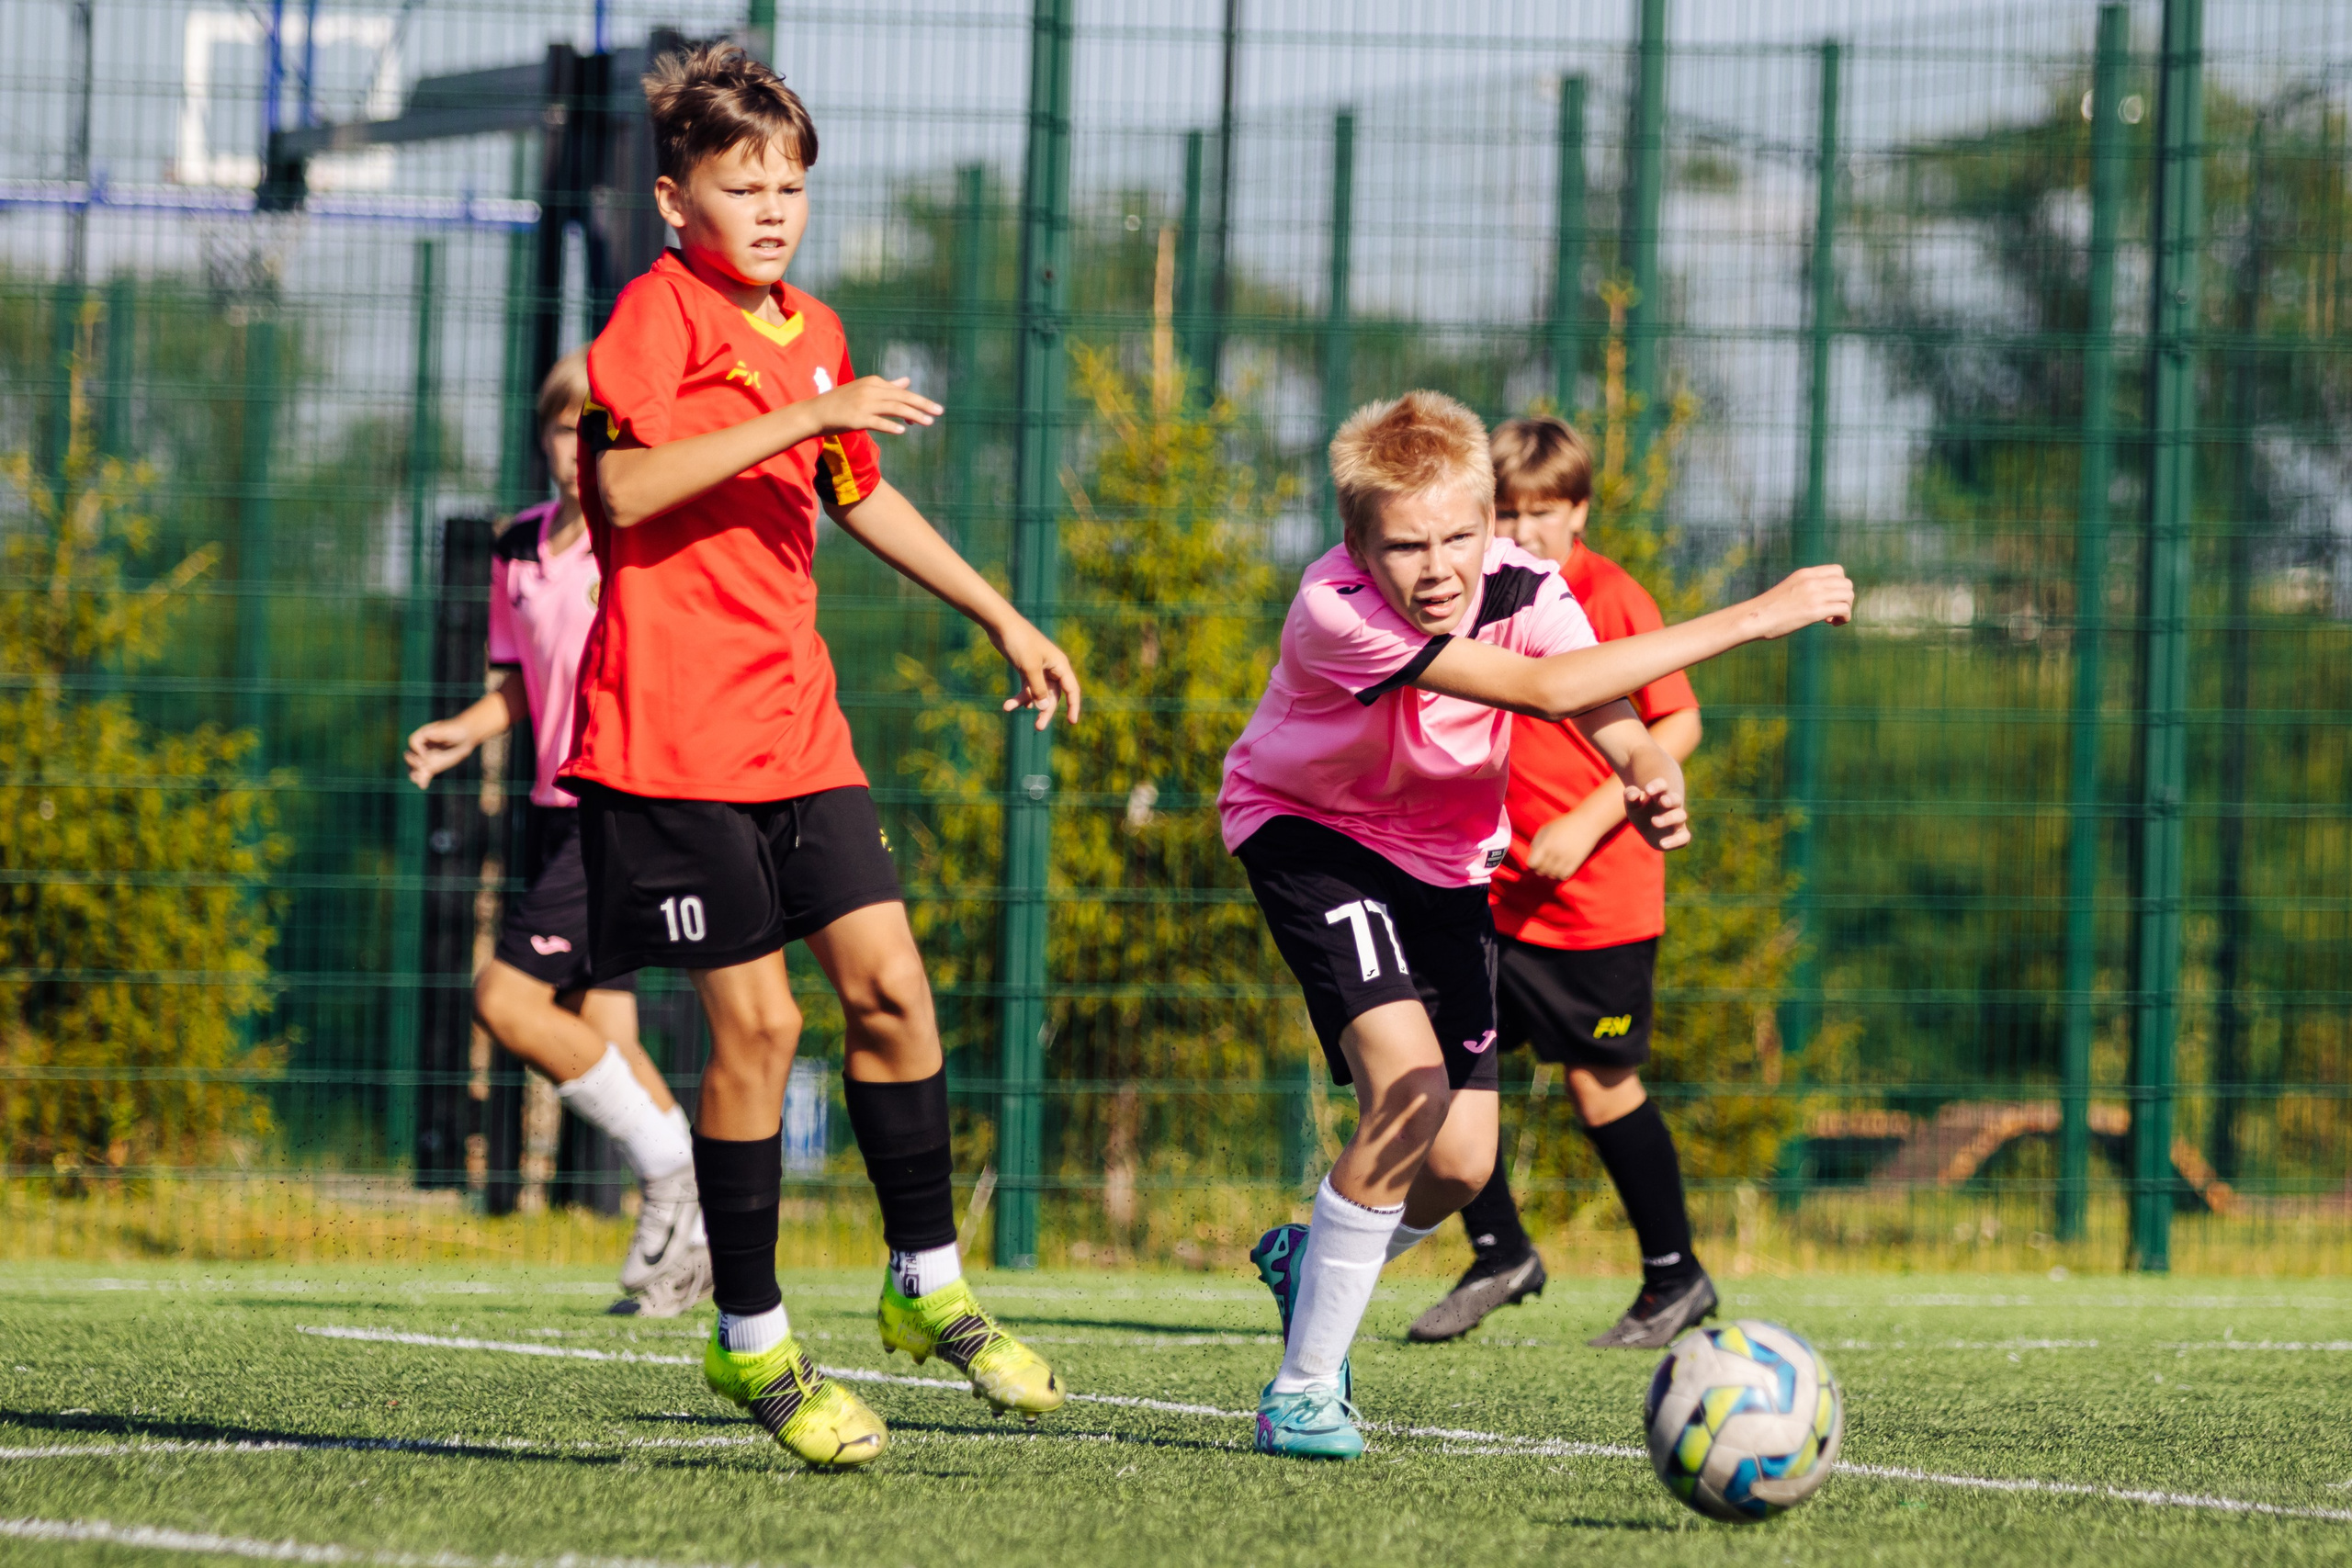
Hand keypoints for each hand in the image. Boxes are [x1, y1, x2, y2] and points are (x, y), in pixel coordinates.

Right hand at [403, 719, 480, 788]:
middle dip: (413, 763)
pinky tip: (423, 786)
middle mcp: (421, 747)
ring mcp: (426, 758)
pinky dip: (422, 781)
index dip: (417, 750)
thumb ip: (435, 736)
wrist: (466, 737)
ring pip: (414, 768)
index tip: (425, 755)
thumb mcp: (446, 731)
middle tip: (422, 766)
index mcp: (423, 736)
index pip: (413, 742)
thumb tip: (425, 742)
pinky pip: (423, 775)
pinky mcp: (432, 767)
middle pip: (409, 757)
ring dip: (414, 774)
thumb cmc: (457, 730)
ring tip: (418, 779)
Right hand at [805, 375, 940, 437]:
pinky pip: (877, 422)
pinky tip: (902, 431)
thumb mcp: (865, 390)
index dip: (917, 402)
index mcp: (873, 382)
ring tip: (928, 423)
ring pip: (894, 408)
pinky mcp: (856, 418)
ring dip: (913, 415)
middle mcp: (870, 390)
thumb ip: (887, 387)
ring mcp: (863, 404)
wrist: (816, 412)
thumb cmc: (841, 403)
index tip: (930, 411)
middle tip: (940, 411)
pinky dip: (890, 426)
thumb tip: (907, 381)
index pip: (901, 392)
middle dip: (923, 404)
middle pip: (902, 397)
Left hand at [991, 618, 1082, 730]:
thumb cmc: (1019, 642)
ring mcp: (1039, 669)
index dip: (1074, 706)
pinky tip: (1010, 704)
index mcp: (1059, 665)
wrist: (1001, 625)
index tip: (1072, 722)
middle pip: (1053, 695)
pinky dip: (1019, 695)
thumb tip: (1045, 707)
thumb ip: (1038, 689)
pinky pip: (1026, 687)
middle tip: (1038, 727)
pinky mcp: (1026, 668)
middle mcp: (1052, 668)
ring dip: (1026, 702)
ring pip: (1037, 692)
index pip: (1072, 690)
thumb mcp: (1030, 668)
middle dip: (1045, 710)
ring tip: (1008, 708)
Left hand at [1522, 812, 1605, 880]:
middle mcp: (1555, 852)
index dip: (1532, 863)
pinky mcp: (1576, 863)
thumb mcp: (1546, 829)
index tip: (1536, 860)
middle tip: (1544, 863)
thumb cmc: (1564, 825)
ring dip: (1550, 872)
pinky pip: (1563, 876)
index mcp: (1546, 843)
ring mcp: (1566, 858)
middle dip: (1540, 868)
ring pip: (1552, 875)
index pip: (1532, 863)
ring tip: (1553, 865)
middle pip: (1541, 871)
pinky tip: (1561, 868)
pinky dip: (1560, 875)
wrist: (1587, 823)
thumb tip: (1532, 858)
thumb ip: (1536, 842)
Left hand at [1624, 774, 1691, 851]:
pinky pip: (1684, 837)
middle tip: (1662, 801)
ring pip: (1681, 816)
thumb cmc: (1642, 812)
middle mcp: (1672, 806)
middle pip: (1676, 799)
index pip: (1662, 785)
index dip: (1657, 786)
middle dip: (1670, 799)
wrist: (1649, 830)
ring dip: (1669, 818)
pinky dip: (1676, 840)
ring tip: (1654, 821)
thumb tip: (1633, 794)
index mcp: (1660, 795)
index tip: (1648, 790)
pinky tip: (1662, 843)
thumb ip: (1630, 796)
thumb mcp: (1632, 805)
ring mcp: (1677, 820)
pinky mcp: (1680, 835)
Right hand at [1745, 564, 1854, 638]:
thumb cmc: (1769, 609)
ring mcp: (1814, 595)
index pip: (1838, 571)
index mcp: (1805, 573)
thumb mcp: (1789, 589)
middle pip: (1847, 584)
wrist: (1755, 617)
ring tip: (1832, 619)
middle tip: (1831, 611)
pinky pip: (1844, 609)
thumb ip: (1805, 588)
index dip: (1839, 585)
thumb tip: (1822, 600)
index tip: (1828, 598)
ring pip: (1849, 596)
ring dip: (1846, 608)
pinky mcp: (1815, 611)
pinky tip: (1832, 624)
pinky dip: (1844, 618)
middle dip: (1845, 599)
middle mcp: (1812, 581)